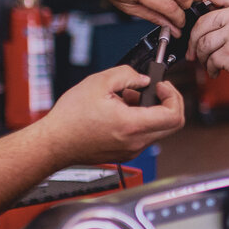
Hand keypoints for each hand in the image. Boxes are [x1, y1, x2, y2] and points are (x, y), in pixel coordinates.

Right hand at [37, 65, 184, 164]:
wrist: (54, 143)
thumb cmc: (70, 118)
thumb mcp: (98, 83)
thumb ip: (127, 75)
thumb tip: (143, 79)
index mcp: (132, 126)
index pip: (174, 116)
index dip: (173, 96)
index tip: (161, 86)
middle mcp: (136, 142)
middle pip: (172, 124)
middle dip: (165, 102)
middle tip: (152, 89)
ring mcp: (132, 150)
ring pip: (158, 129)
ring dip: (150, 110)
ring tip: (127, 98)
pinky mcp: (125, 153)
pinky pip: (144, 135)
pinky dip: (140, 120)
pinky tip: (120, 110)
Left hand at [187, 0, 228, 93]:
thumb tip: (201, 23)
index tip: (185, 3)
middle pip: (201, 23)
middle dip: (194, 40)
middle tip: (194, 51)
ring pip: (202, 44)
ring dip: (202, 57)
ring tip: (210, 64)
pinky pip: (210, 60)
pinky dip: (211, 69)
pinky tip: (218, 71)